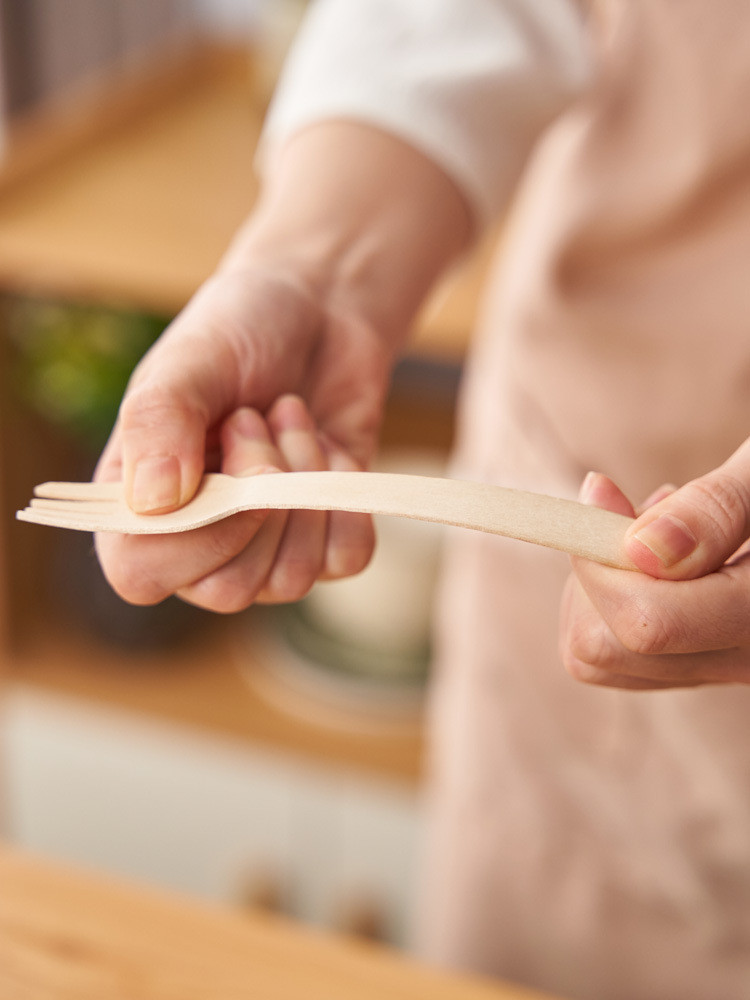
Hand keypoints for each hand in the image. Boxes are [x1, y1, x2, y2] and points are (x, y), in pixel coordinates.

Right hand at [93, 122, 470, 612]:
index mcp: (139, 505)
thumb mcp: (189, 360)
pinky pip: (346, 560)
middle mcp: (197, 541)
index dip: (193, 537)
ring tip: (288, 418)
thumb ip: (159, 422)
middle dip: (260, 497)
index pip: (141, 574)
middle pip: (229, 588)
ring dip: (304, 486)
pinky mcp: (323, 538)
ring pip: (293, 578)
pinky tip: (328, 449)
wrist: (319, 312)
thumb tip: (153, 503)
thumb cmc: (240, 330)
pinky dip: (347, 500)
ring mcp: (264, 547)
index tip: (227, 467)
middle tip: (254, 418)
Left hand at [560, 441, 749, 688]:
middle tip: (632, 506)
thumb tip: (642, 552)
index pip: (646, 624)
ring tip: (661, 524)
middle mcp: (748, 663)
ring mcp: (724, 670)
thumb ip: (717, 508)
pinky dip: (616, 598)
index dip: (600, 558)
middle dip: (596, 573)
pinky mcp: (705, 663)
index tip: (602, 491)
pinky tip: (665, 552)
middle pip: (605, 651)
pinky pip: (620, 653)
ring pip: (601, 658)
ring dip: (604, 584)